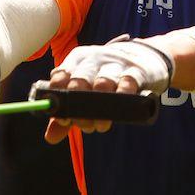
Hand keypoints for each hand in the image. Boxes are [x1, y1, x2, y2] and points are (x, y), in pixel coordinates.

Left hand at [43, 35, 172, 144]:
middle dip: (78, 108)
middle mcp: (93, 59)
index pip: (60, 76)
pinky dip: (122, 97)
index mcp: (76, 60)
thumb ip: (67, 112)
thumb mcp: (86, 89)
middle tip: (85, 126)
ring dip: (100, 110)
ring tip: (101, 125)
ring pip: (102, 84)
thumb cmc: (108, 77)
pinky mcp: (136, 71)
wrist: (145, 57)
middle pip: (79, 82)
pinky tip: (121, 110)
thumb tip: (50, 138)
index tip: (63, 118)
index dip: (58, 99)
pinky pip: (127, 83)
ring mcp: (115, 63)